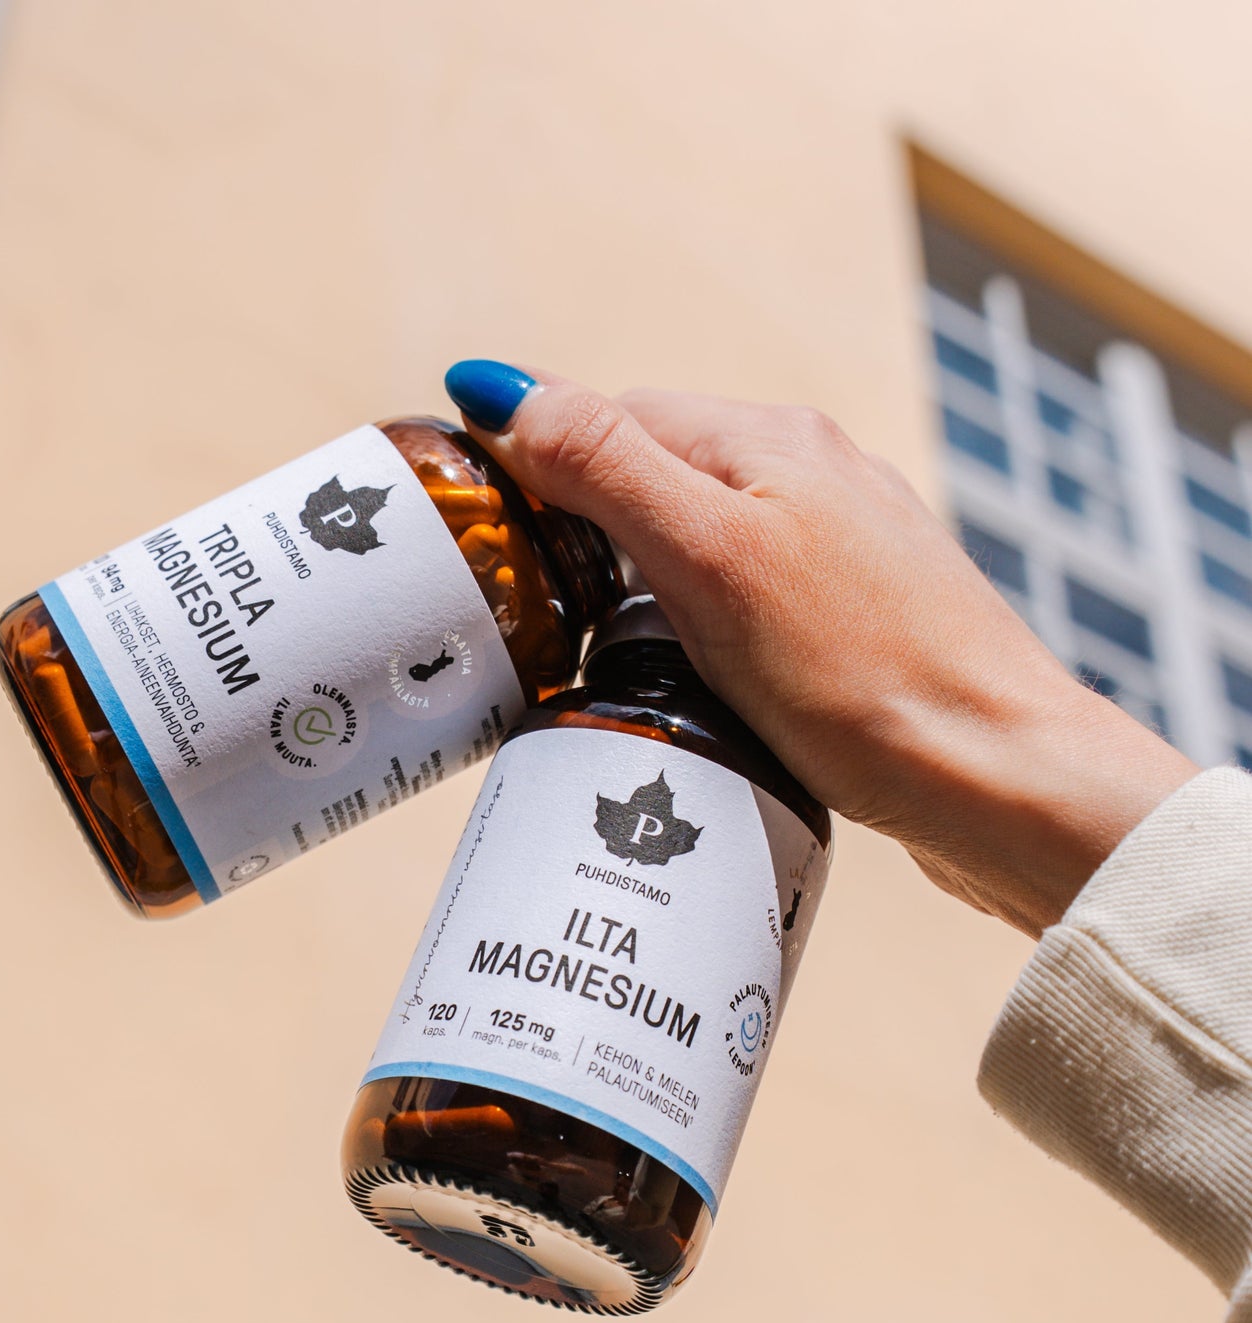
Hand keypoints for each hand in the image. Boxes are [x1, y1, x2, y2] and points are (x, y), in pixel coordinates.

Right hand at [444, 363, 1197, 937]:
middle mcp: (811, 474)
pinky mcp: (855, 615)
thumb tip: (509, 386)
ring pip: (700, 535)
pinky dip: (693, 619)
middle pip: (656, 473)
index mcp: (770, 441)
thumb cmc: (862, 676)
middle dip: (581, 521)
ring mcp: (840, 545)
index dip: (537, 462)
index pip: (614, 416)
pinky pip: (744, 590)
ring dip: (635, 576)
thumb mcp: (712, 561)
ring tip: (592, 647)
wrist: (1000, 777)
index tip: (483, 530)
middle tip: (524, 601)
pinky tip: (688, 672)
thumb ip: (611, 468)